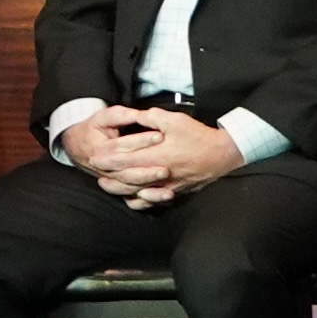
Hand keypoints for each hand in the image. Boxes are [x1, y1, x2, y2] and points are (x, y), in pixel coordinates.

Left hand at [64, 108, 240, 208]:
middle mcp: (159, 174)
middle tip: (94, 170)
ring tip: (104, 184)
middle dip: (108, 174)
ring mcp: (166, 186)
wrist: (222, 155)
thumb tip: (136, 115)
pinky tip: (130, 198)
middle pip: (127, 178)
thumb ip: (153, 118)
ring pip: (137, 192)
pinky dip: (138, 202)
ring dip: (118, 189)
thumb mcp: (175, 120)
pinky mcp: (174, 192)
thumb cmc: (199, 136)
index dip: (108, 159)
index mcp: (157, 156)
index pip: (126, 160)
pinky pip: (152, 201)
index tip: (94, 156)